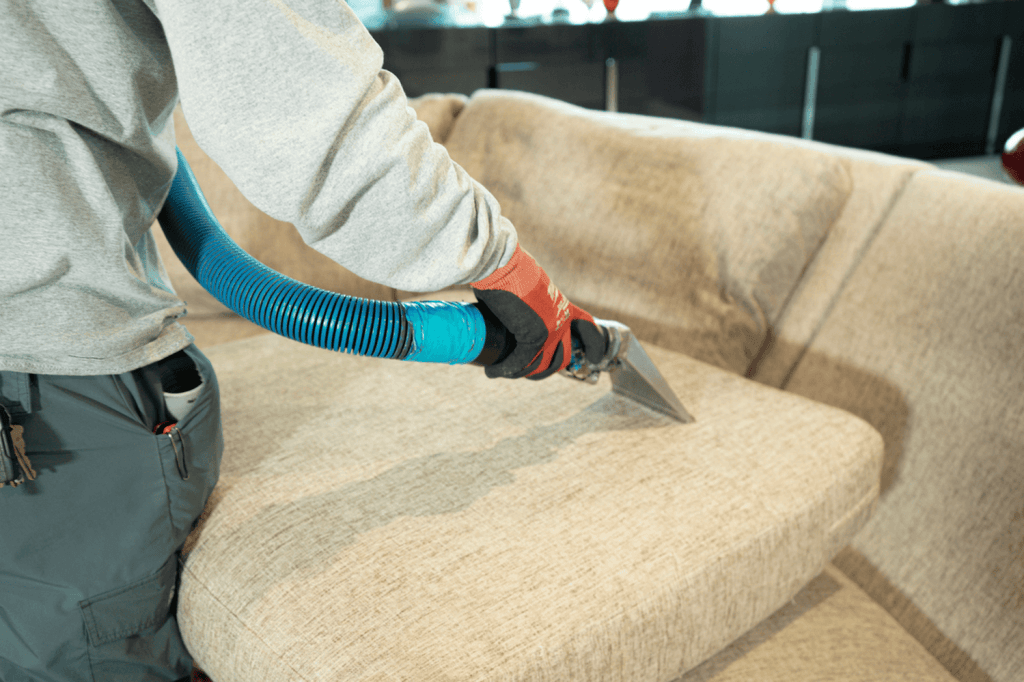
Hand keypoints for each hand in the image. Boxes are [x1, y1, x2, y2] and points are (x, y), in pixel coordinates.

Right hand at [472, 245, 605, 379]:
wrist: (503, 265)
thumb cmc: (508, 270)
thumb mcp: (528, 289)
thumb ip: (530, 304)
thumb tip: (514, 314)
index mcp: (563, 306)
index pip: (588, 328)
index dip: (593, 346)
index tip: (594, 358)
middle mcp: (561, 320)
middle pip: (563, 357)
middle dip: (545, 370)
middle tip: (525, 372)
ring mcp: (551, 330)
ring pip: (541, 365)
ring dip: (520, 373)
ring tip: (501, 372)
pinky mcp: (534, 336)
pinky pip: (521, 362)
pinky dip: (504, 370)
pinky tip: (492, 371)